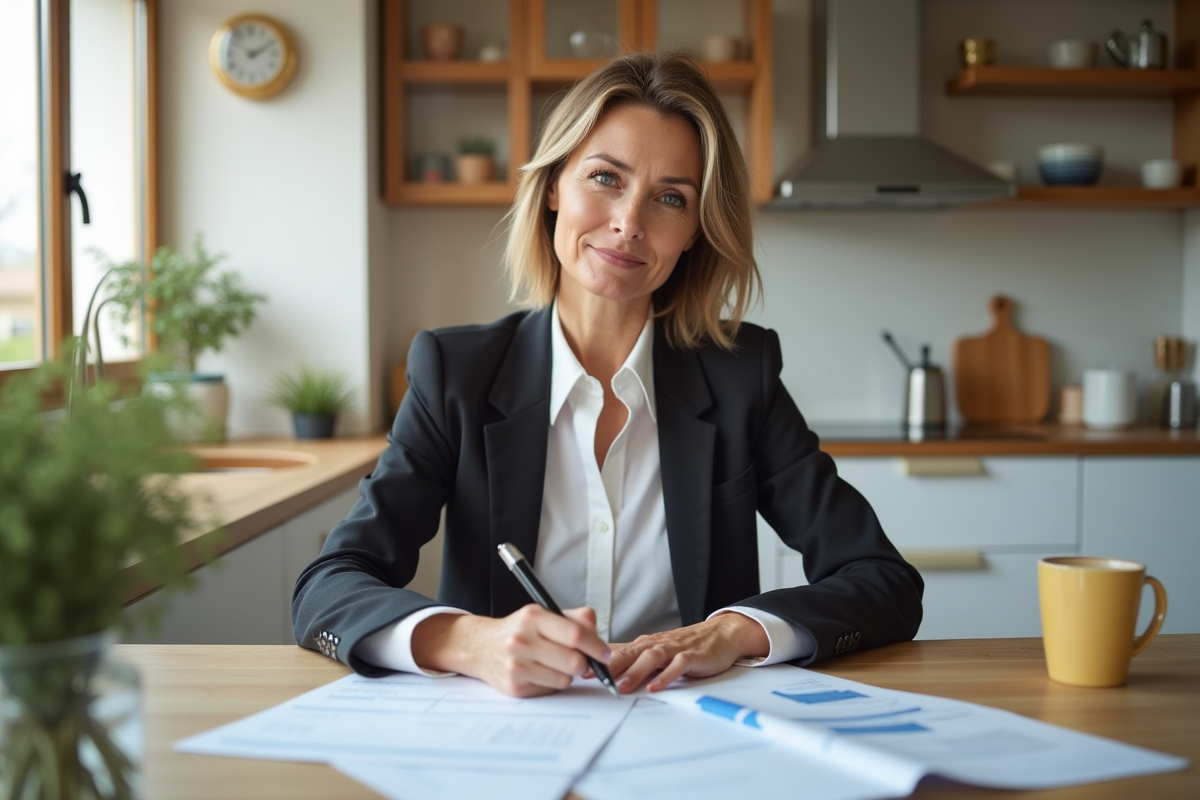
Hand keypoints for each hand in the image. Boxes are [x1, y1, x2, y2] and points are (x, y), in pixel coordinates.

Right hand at [411, 606, 611, 697]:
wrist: (481, 647)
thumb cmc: (520, 629)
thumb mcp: (543, 614)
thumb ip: (574, 619)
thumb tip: (596, 631)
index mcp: (533, 617)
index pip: (575, 634)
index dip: (596, 646)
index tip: (605, 654)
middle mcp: (522, 640)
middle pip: (574, 662)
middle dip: (585, 665)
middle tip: (583, 662)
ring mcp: (517, 666)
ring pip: (564, 679)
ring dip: (568, 674)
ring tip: (555, 664)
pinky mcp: (515, 687)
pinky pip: (550, 690)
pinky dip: (552, 683)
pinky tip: (541, 672)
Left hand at [607, 612, 768, 693]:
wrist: (719, 634)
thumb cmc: (684, 646)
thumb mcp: (655, 652)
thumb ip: (633, 660)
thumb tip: (603, 670)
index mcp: (644, 645)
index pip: (617, 651)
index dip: (597, 660)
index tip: (578, 670)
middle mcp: (656, 645)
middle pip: (629, 653)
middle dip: (609, 665)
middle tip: (592, 677)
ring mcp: (674, 649)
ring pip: (651, 658)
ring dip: (635, 672)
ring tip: (621, 686)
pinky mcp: (692, 656)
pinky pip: (678, 665)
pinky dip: (666, 676)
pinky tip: (657, 686)